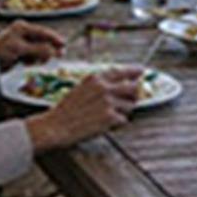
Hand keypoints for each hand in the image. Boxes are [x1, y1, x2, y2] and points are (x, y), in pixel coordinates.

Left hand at [0, 21, 64, 67]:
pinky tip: (27, 63)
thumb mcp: (20, 49)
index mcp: (21, 27)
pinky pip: (32, 55)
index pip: (42, 31)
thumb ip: (38, 49)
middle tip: (60, 56)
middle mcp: (22, 32)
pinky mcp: (18, 51)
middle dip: (48, 49)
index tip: (64, 44)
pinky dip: (32, 60)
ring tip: (33, 62)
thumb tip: (53, 51)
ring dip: (39, 56)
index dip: (54, 38)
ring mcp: (20, 42)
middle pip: (42, 40)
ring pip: (38, 48)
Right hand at [25, 67, 140, 150]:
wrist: (55, 126)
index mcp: (95, 78)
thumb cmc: (66, 110)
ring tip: (107, 115)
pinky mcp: (110, 118)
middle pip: (133, 87)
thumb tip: (119, 85)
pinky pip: (124, 120)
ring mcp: (108, 102)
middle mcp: (104, 87)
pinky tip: (104, 124)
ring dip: (123, 111)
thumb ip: (99, 85)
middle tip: (129, 100)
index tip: (141, 71)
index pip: (121, 71)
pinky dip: (116, 124)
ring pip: (130, 105)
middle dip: (133, 95)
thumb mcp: (81, 88)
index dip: (134, 71)